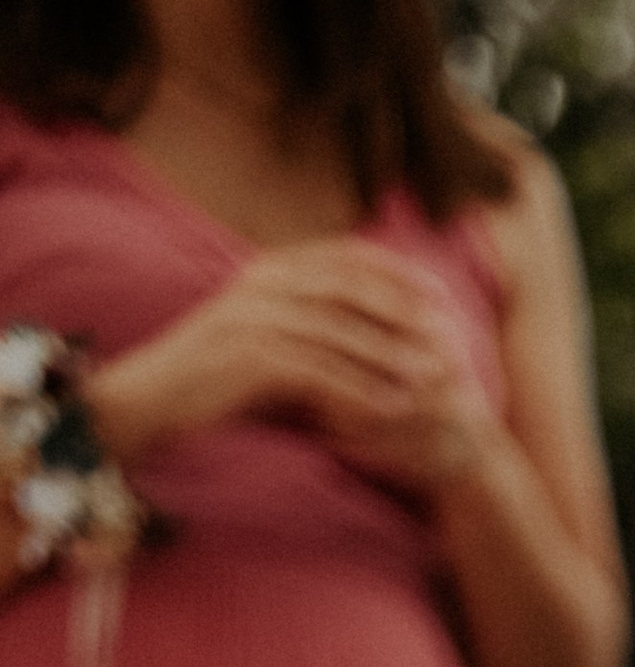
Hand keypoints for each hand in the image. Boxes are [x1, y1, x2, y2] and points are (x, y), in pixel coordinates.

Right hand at [84, 239, 492, 478]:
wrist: (150, 402)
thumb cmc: (213, 381)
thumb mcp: (265, 341)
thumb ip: (308, 327)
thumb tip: (366, 332)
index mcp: (268, 271)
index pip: (344, 256)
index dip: (397, 271)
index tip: (441, 294)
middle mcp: (261, 284)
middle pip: (350, 288)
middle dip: (405, 311)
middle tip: (453, 334)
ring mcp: (252, 319)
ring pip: (339, 331)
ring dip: (391, 355)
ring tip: (436, 378)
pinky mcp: (247, 359)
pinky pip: (317, 373)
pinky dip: (359, 391)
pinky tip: (393, 411)